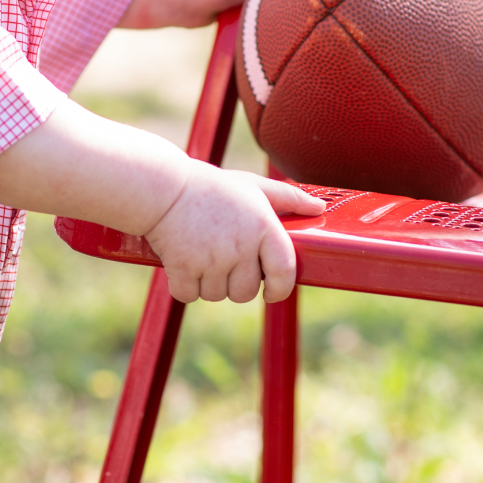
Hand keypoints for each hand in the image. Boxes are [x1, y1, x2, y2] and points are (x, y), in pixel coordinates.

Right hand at [145, 165, 323, 303]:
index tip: (272, 292)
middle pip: (246, 292)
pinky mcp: (183, 268)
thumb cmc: (211, 188)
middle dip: (235, 284)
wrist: (163, 188)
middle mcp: (240, 247)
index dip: (281, 289)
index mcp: (263, 227)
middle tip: (224, 262)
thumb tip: (319, 208)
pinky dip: (183, 286)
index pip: (284, 272)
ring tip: (201, 257)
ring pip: (216, 295)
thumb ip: (289, 198)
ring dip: (208, 284)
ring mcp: (211, 260)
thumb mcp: (253, 186)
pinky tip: (182, 264)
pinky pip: (188, 295)